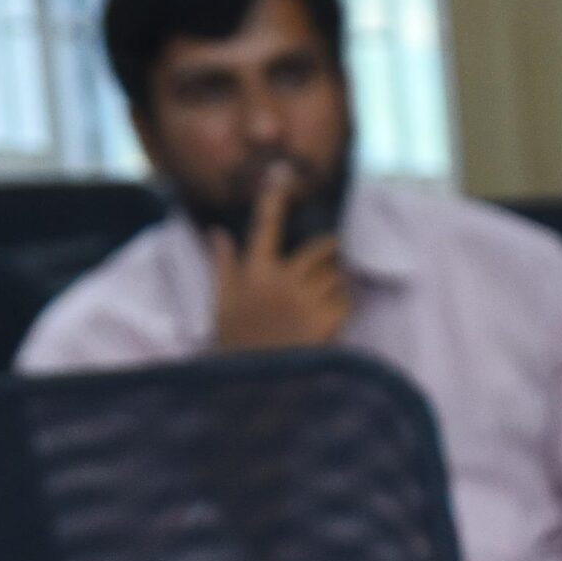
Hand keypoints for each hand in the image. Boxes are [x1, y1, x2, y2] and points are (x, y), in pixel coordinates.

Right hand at [209, 165, 349, 350]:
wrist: (255, 382)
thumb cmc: (234, 340)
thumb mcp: (222, 300)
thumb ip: (223, 263)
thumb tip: (216, 233)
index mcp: (254, 272)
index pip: (264, 227)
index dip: (273, 202)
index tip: (281, 178)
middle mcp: (282, 282)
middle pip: (318, 250)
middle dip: (327, 249)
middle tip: (329, 251)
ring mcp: (307, 302)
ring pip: (334, 277)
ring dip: (333, 283)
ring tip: (318, 299)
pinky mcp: (327, 323)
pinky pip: (344, 301)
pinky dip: (341, 305)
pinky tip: (328, 317)